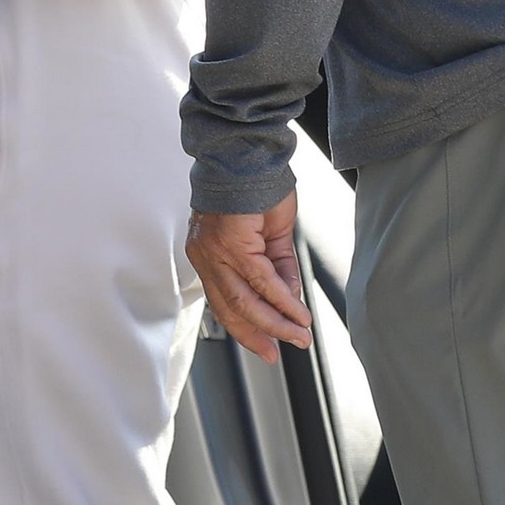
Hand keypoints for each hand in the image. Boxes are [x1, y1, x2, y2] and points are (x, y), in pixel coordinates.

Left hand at [186, 191, 312, 365]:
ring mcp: (215, 251)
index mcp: (208, 256)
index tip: (266, 347)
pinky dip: (282, 299)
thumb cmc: (256, 185)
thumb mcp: (269, 234)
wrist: (249, 152)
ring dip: (275, 322)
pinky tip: (298, 313)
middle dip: (259, 334)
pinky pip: (261, 280)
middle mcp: (205, 257)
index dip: (245, 329)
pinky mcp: (231, 243)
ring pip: (245, 300)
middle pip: (231, 308)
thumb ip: (278, 268)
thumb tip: (290, 301)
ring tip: (298, 334)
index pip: (224, 303)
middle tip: (281, 351)